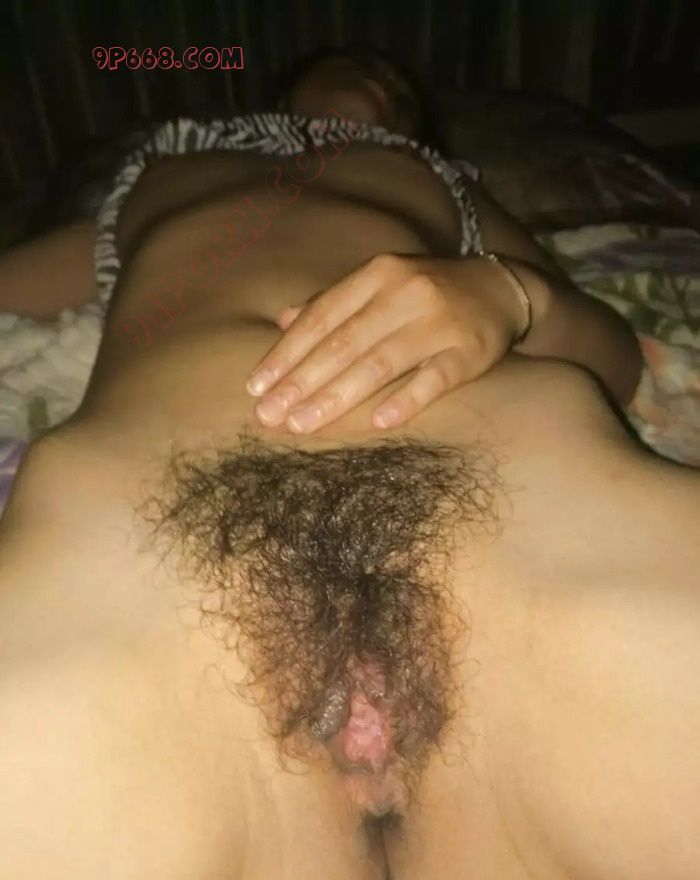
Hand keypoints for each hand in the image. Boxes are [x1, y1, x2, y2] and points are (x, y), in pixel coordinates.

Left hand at [246, 253, 525, 432]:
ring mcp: (440, 322)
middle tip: (270, 415)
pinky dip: (407, 399)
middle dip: (302, 381)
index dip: (287, 353)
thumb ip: (333, 303)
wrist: (500, 289)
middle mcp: (406, 293)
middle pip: (345, 342)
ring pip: (381, 362)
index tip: (257, 386)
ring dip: (338, 396)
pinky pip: (435, 378)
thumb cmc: (426, 293)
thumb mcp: (379, 286)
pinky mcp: (470, 350)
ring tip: (303, 424)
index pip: (322, 317)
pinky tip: (379, 423)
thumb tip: (282, 321)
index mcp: (377, 275)